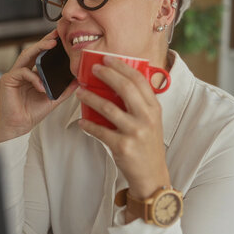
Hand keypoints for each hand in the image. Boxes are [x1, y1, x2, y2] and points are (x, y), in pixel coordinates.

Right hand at [0, 30, 77, 143]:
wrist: (20, 126)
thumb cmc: (32, 112)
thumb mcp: (54, 98)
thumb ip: (65, 89)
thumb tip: (78, 80)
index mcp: (31, 74)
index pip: (40, 55)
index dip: (48, 45)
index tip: (60, 38)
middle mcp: (21, 71)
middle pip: (33, 51)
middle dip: (44, 42)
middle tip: (56, 36)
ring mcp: (13, 75)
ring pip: (26, 56)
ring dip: (38, 49)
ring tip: (50, 46)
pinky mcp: (7, 80)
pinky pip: (22, 72)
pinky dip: (34, 78)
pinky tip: (41, 87)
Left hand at [76, 55, 170, 199]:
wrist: (151, 174)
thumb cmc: (147, 144)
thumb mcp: (151, 121)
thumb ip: (139, 103)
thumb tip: (117, 82)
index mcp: (154, 108)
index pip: (139, 80)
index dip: (122, 66)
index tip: (108, 59)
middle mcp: (147, 118)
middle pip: (125, 88)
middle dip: (107, 75)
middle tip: (93, 69)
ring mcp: (135, 132)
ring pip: (108, 108)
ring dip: (91, 98)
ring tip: (80, 93)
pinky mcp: (122, 146)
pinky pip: (100, 131)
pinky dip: (88, 125)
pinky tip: (82, 121)